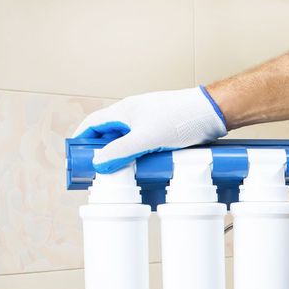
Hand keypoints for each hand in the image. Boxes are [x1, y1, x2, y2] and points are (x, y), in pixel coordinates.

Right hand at [73, 87, 226, 173]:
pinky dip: (139, 158)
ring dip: (122, 158)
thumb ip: (121, 151)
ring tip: (120, 177)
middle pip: (109, 136)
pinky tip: (143, 171)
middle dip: (102, 154)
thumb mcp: (147, 138)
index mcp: (124, 111)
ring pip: (127, 143)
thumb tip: (98, 163)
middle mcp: (134, 116)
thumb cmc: (181, 117)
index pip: (93, 124)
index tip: (76, 158)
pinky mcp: (163, 133)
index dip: (81, 140)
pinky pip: (143, 147)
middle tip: (99, 174)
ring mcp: (149, 124)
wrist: (212, 112)